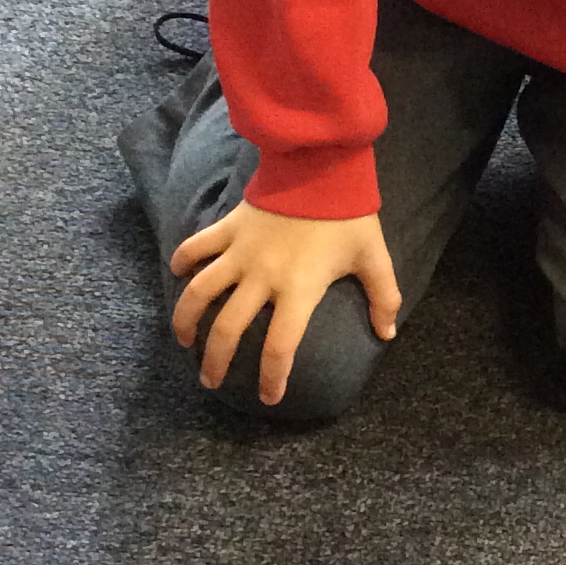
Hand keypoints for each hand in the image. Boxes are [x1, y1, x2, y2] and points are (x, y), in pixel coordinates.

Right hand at [170, 200, 400, 405]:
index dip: (272, 377)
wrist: (321, 167)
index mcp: (298, 290)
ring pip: (200, 292)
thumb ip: (383, 297)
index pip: (279, 347)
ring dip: (186, 319)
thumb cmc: (349, 216)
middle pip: (228, 329)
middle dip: (216, 361)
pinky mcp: (228, 227)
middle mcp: (262, 277)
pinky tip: (177, 273)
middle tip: (211, 381)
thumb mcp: (373, 257)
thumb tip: (388, 333)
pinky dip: (183, 260)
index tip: (268, 397)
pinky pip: (197, 247)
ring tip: (184, 340)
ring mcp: (240, 252)